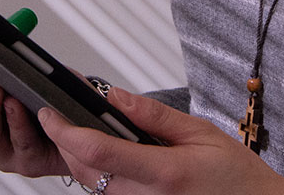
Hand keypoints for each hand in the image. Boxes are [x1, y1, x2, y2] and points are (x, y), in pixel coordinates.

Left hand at [37, 85, 283, 194]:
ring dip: (77, 159)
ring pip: (91, 186)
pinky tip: (102, 155)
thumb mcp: (200, 132)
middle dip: (64, 143)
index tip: (49, 113)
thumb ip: (153, 115)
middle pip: (84, 171)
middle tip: (58, 117)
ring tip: (77, 131)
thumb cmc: (234, 173)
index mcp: (164, 172)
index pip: (98, 150)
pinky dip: (96, 174)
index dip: (64, 131)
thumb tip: (114, 97)